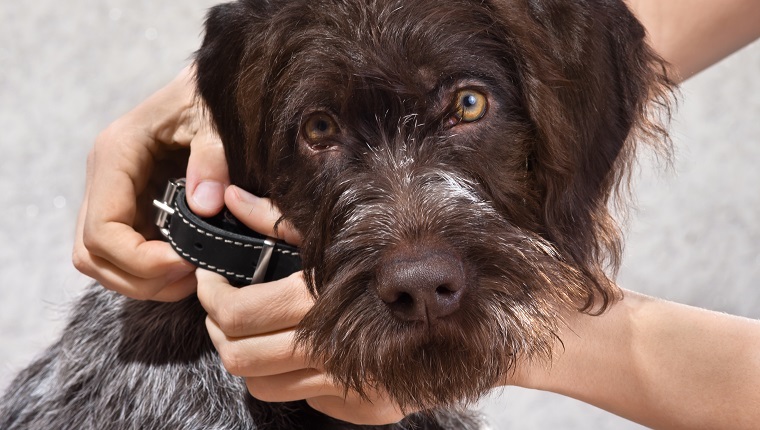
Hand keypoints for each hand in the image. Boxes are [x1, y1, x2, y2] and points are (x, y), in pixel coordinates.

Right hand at [73, 66, 229, 301]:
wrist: (208, 87)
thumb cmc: (210, 98)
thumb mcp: (216, 121)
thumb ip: (212, 159)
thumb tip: (205, 206)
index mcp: (116, 154)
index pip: (103, 230)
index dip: (140, 259)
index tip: (186, 263)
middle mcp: (105, 178)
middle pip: (93, 254)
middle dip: (139, 277)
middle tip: (190, 277)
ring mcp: (115, 195)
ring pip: (102, 260)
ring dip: (142, 280)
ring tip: (191, 277)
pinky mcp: (132, 206)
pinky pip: (124, 253)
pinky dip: (151, 271)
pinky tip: (189, 266)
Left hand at [196, 186, 405, 424]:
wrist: (474, 313)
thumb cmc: (404, 260)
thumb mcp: (339, 231)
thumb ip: (278, 220)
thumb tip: (230, 199)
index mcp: (323, 302)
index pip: (238, 315)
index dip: (210, 298)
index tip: (208, 280)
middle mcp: (334, 351)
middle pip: (240, 358)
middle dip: (218, 330)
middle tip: (222, 306)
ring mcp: (351, 386)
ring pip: (263, 386)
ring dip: (247, 357)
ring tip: (256, 329)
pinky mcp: (363, 407)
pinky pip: (304, 396)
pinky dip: (291, 374)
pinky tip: (306, 348)